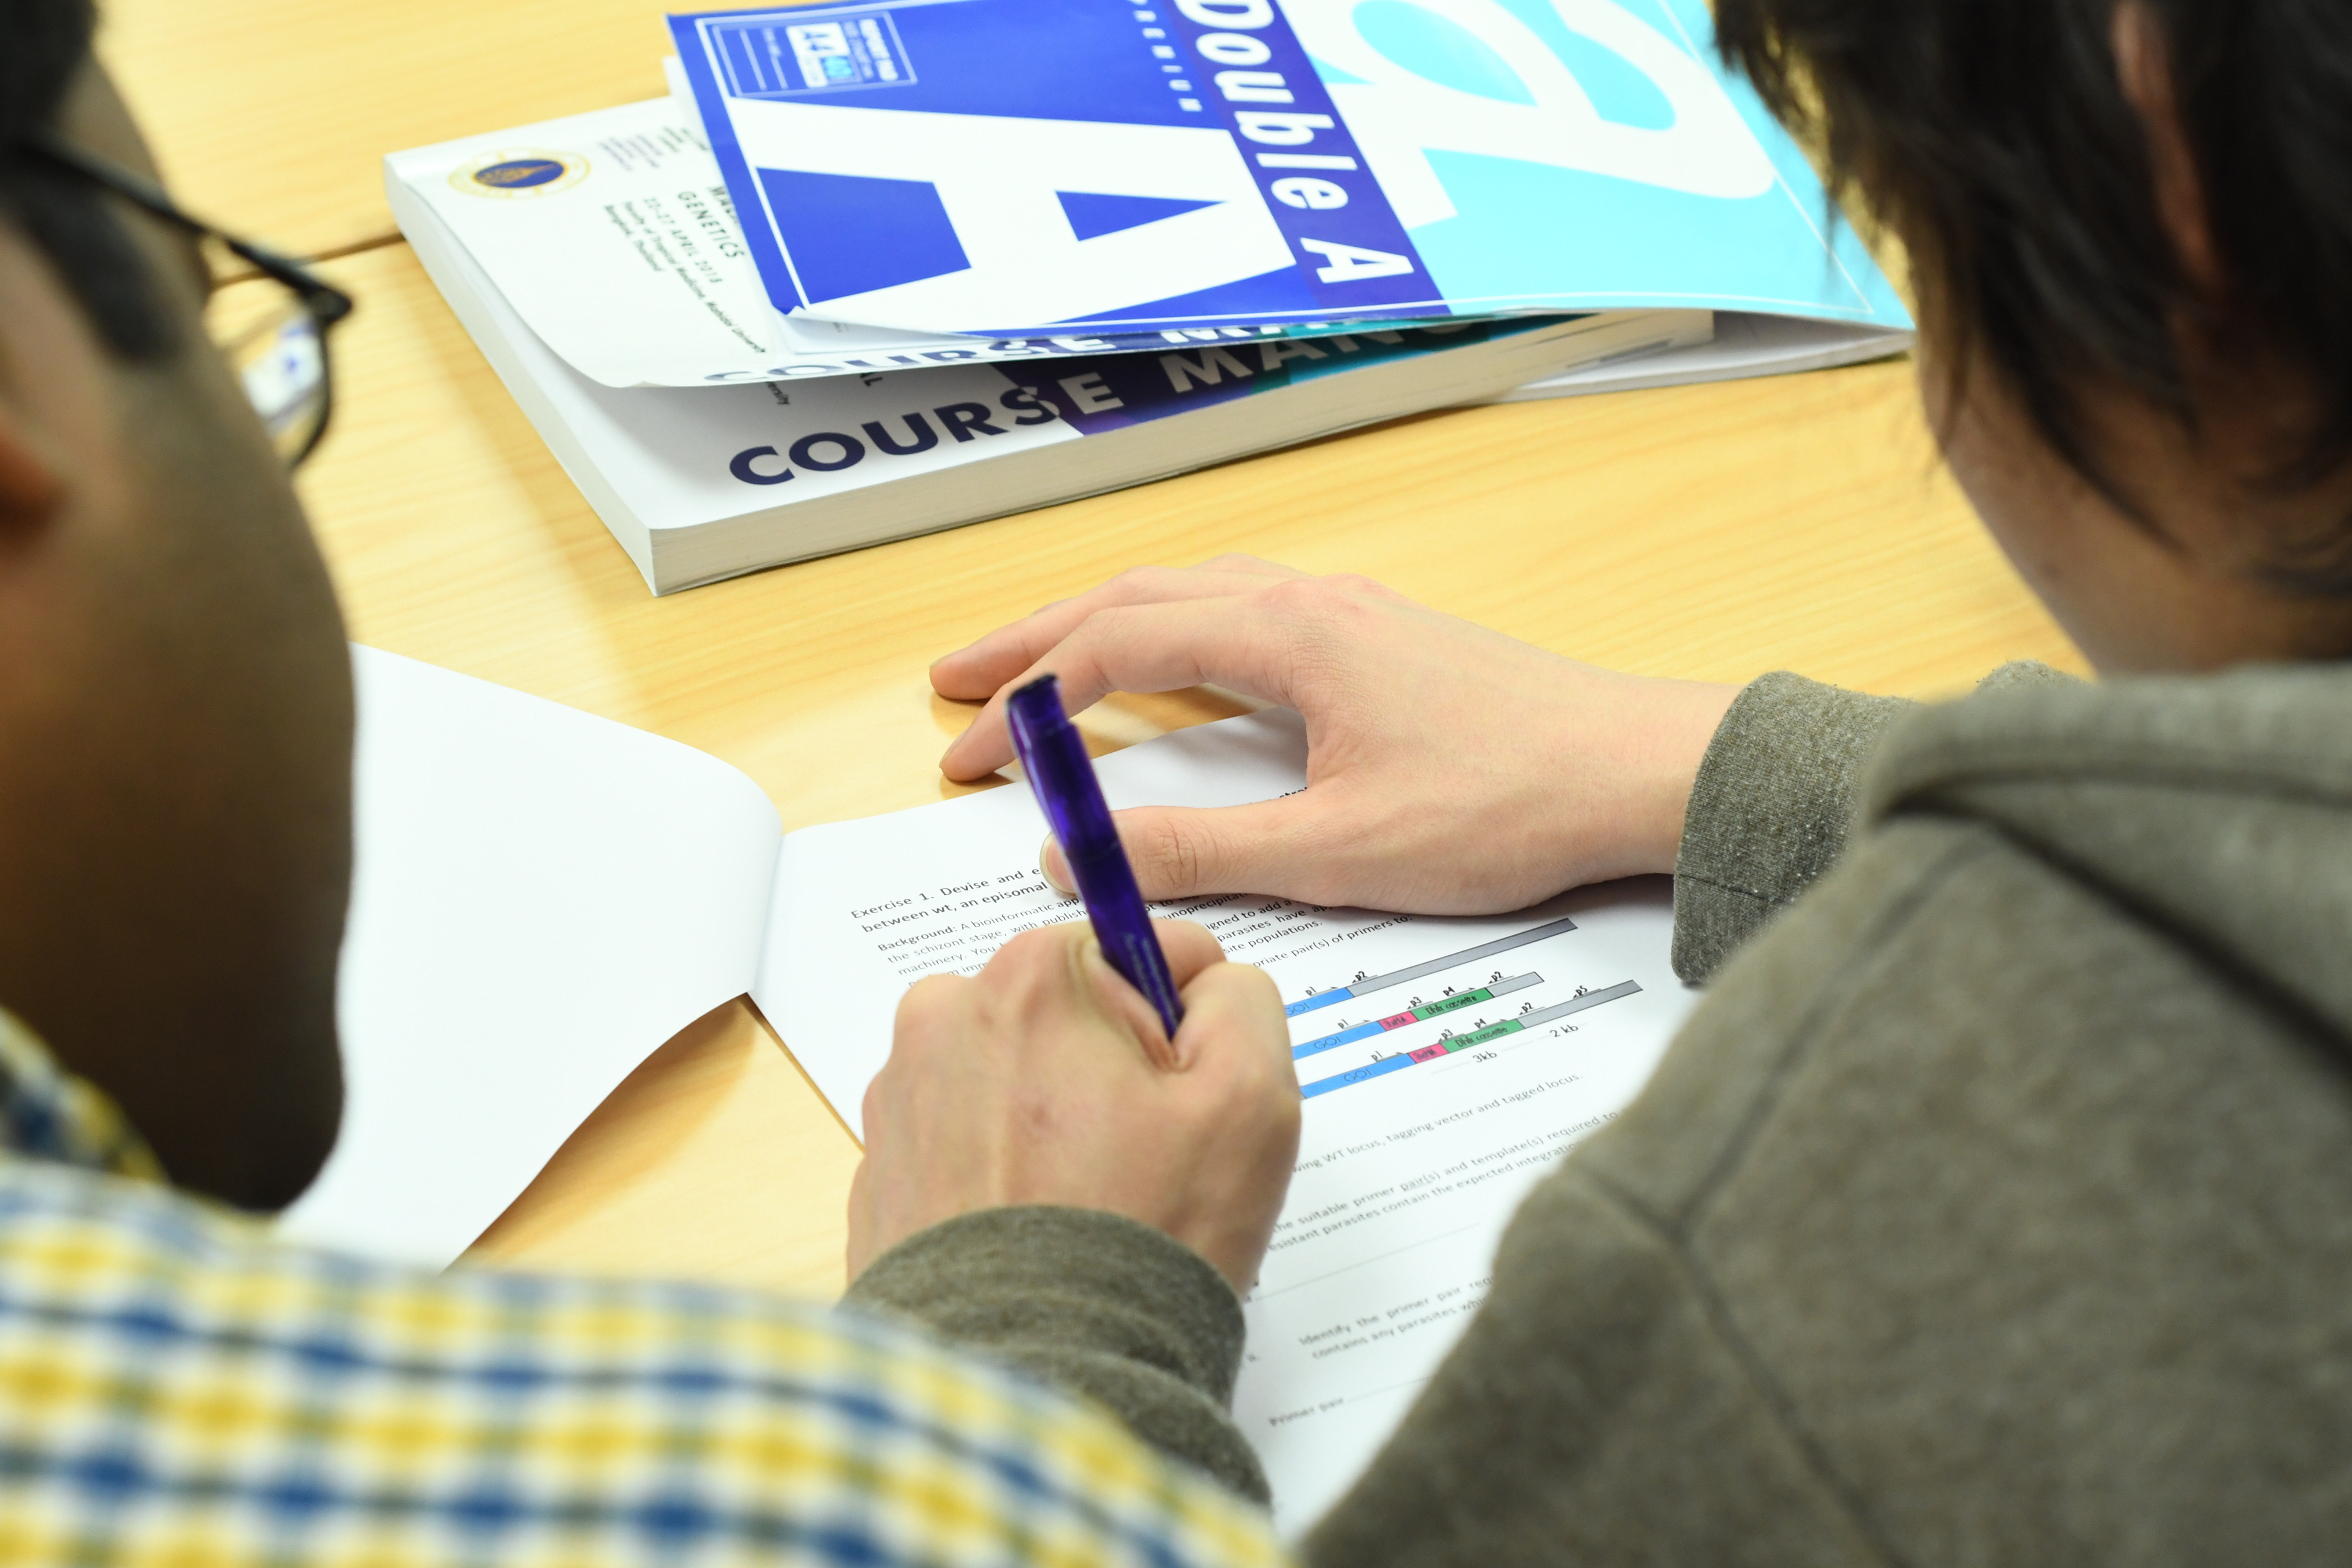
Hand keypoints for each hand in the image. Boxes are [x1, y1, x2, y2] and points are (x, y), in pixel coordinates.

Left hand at [848, 920, 1297, 1293]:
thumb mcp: (1250, 1098)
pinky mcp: (880, 1170)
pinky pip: (968, 1143)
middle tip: (1139, 1163)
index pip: (1144, 951)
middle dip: (1114, 1073)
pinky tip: (1036, 1230)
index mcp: (1031, 978)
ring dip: (1057, 1122)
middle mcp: (944, 1017)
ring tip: (1085, 1205)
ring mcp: (900, 1097)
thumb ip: (1243, 999)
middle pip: (1073, 1013)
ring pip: (1019, 1076)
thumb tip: (1208, 983)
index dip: (1183, 1031)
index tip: (1180, 1104)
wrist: (1034, 1375)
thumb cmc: (1139, 1237)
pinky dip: (1005, 1174)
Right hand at [932, 558, 1739, 913]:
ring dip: (1100, 627)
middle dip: (1034, 641)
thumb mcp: (1336, 851)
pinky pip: (1240, 608)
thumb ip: (1200, 852)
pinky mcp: (1376, 635)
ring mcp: (1346, 609)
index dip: (1027, 703)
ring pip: (1188, 592)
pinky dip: (1170, 630)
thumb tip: (1080, 861)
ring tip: (1036, 669)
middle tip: (956, 682)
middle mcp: (1308, 601)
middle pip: (1134, 597)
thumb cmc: (1506, 807)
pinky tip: (1168, 667)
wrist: (1637, 772)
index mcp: (1288, 636)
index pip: (1114, 648)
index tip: (965, 751)